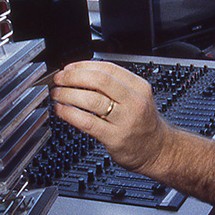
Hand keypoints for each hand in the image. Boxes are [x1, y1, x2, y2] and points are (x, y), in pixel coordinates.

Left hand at [50, 60, 170, 174]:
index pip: (109, 68)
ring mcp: (125, 120)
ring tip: (57, 94)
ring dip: (69, 94)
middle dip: (74, 77)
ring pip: (92, 100)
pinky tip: (61, 111)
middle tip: (59, 79)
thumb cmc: (143, 122)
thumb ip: (115, 86)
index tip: (69, 68)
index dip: (84, 66)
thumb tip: (81, 74)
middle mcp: (134, 101)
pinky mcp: (115, 137)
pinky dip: (70, 114)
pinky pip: (88, 122)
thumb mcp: (138, 97)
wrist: (158, 149)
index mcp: (139, 87)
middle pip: (100, 81)